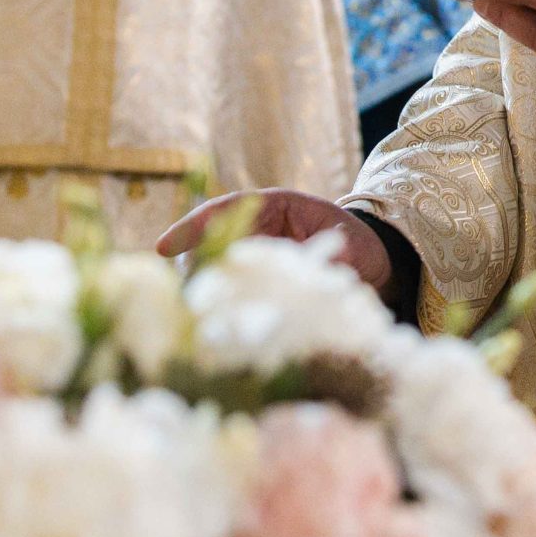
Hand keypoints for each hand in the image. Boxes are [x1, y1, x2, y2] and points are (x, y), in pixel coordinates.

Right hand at [155, 188, 394, 297]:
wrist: (372, 265)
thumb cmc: (359, 247)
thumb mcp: (352, 246)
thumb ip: (333, 256)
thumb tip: (326, 267)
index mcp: (275, 207)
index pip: (225, 208)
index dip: (192, 226)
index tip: (163, 247)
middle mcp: (256, 229)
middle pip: (207, 242)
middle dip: (192, 268)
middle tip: (183, 299)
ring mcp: (252, 254)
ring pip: (211, 269)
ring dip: (203, 292)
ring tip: (197, 320)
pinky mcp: (254, 281)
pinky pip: (228, 291)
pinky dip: (219, 308)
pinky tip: (214, 329)